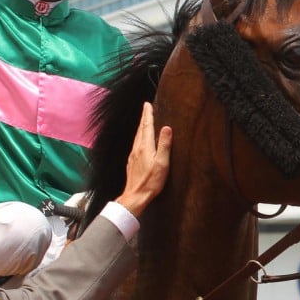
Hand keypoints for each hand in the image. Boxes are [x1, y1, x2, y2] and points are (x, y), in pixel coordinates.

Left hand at [115, 102, 171, 217]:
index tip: (148, 104)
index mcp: (145, 147)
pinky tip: (141, 140)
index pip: (147, 126)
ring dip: (142, 127)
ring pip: (137, 136)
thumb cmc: (151, 181)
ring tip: (145, 121)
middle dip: (144, 118)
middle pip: (141, 129)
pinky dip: (140, 137)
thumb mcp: (162, 163)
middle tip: (146, 108)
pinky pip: (136, 144)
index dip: (148, 114)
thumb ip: (164, 145)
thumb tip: (167, 128)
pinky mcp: (132, 162)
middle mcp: (137, 148)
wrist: (136, 195)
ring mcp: (133, 155)